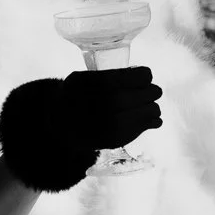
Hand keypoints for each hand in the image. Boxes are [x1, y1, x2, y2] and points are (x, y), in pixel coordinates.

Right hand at [0, 66, 163, 190]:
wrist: (59, 126)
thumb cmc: (75, 97)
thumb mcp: (82, 78)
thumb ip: (108, 75)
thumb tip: (144, 77)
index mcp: (94, 84)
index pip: (131, 78)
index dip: (143, 76)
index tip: (147, 75)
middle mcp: (102, 104)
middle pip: (141, 95)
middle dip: (152, 91)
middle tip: (155, 90)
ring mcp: (110, 124)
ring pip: (146, 112)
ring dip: (154, 107)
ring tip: (152, 105)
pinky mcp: (116, 139)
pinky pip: (143, 127)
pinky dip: (153, 122)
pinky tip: (152, 119)